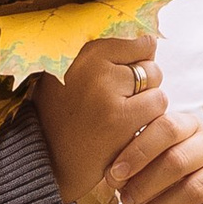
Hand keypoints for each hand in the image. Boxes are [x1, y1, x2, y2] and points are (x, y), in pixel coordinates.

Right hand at [30, 37, 166, 203]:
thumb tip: (151, 42)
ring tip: (120, 119)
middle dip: (142, 85)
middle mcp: (93, 67)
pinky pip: (155, 111)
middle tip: (116, 105)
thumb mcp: (69, 74)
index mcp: (83, 52)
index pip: (139, 44)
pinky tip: (125, 133)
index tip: (122, 81)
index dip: (137, 64)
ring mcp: (107, 94)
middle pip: (149, 65)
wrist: (46, 161)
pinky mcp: (119, 121)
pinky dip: (147, 124)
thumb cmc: (61, 117)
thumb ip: (104, 57)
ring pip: (156, 88)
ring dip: (146, 106)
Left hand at [103, 102, 202, 203]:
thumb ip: (139, 164)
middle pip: (178, 159)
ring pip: (194, 189)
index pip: (166, 127)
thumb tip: (109, 175)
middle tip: (125, 200)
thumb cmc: (175, 187)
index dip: (137, 151)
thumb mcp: (157, 169)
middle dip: (145, 183)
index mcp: (193, 127)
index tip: (114, 175)